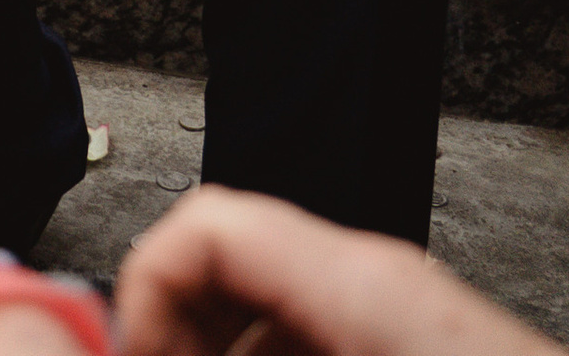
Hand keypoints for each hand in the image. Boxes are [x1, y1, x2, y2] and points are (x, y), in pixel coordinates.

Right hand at [115, 182, 565, 355]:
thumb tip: (146, 352)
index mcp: (361, 283)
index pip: (203, 225)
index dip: (142, 297)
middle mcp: (381, 286)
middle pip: (229, 271)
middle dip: (181, 342)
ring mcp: (406, 322)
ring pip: (271, 322)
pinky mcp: (426, 353)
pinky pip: (320, 347)